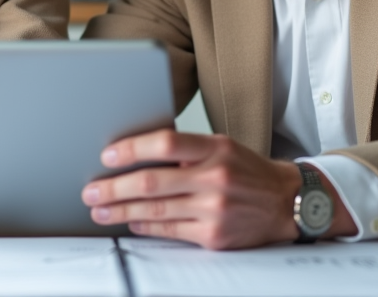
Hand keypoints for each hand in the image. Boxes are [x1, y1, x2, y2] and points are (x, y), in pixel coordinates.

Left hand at [80, 129, 354, 249]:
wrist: (286, 202)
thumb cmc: (247, 171)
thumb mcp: (221, 147)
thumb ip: (185, 149)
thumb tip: (137, 152)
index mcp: (215, 148)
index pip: (165, 142)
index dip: (132, 148)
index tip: (108, 155)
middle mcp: (214, 177)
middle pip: (151, 181)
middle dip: (114, 187)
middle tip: (91, 190)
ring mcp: (214, 209)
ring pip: (155, 210)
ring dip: (121, 210)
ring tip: (100, 209)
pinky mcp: (214, 236)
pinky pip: (169, 230)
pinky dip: (145, 226)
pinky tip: (131, 222)